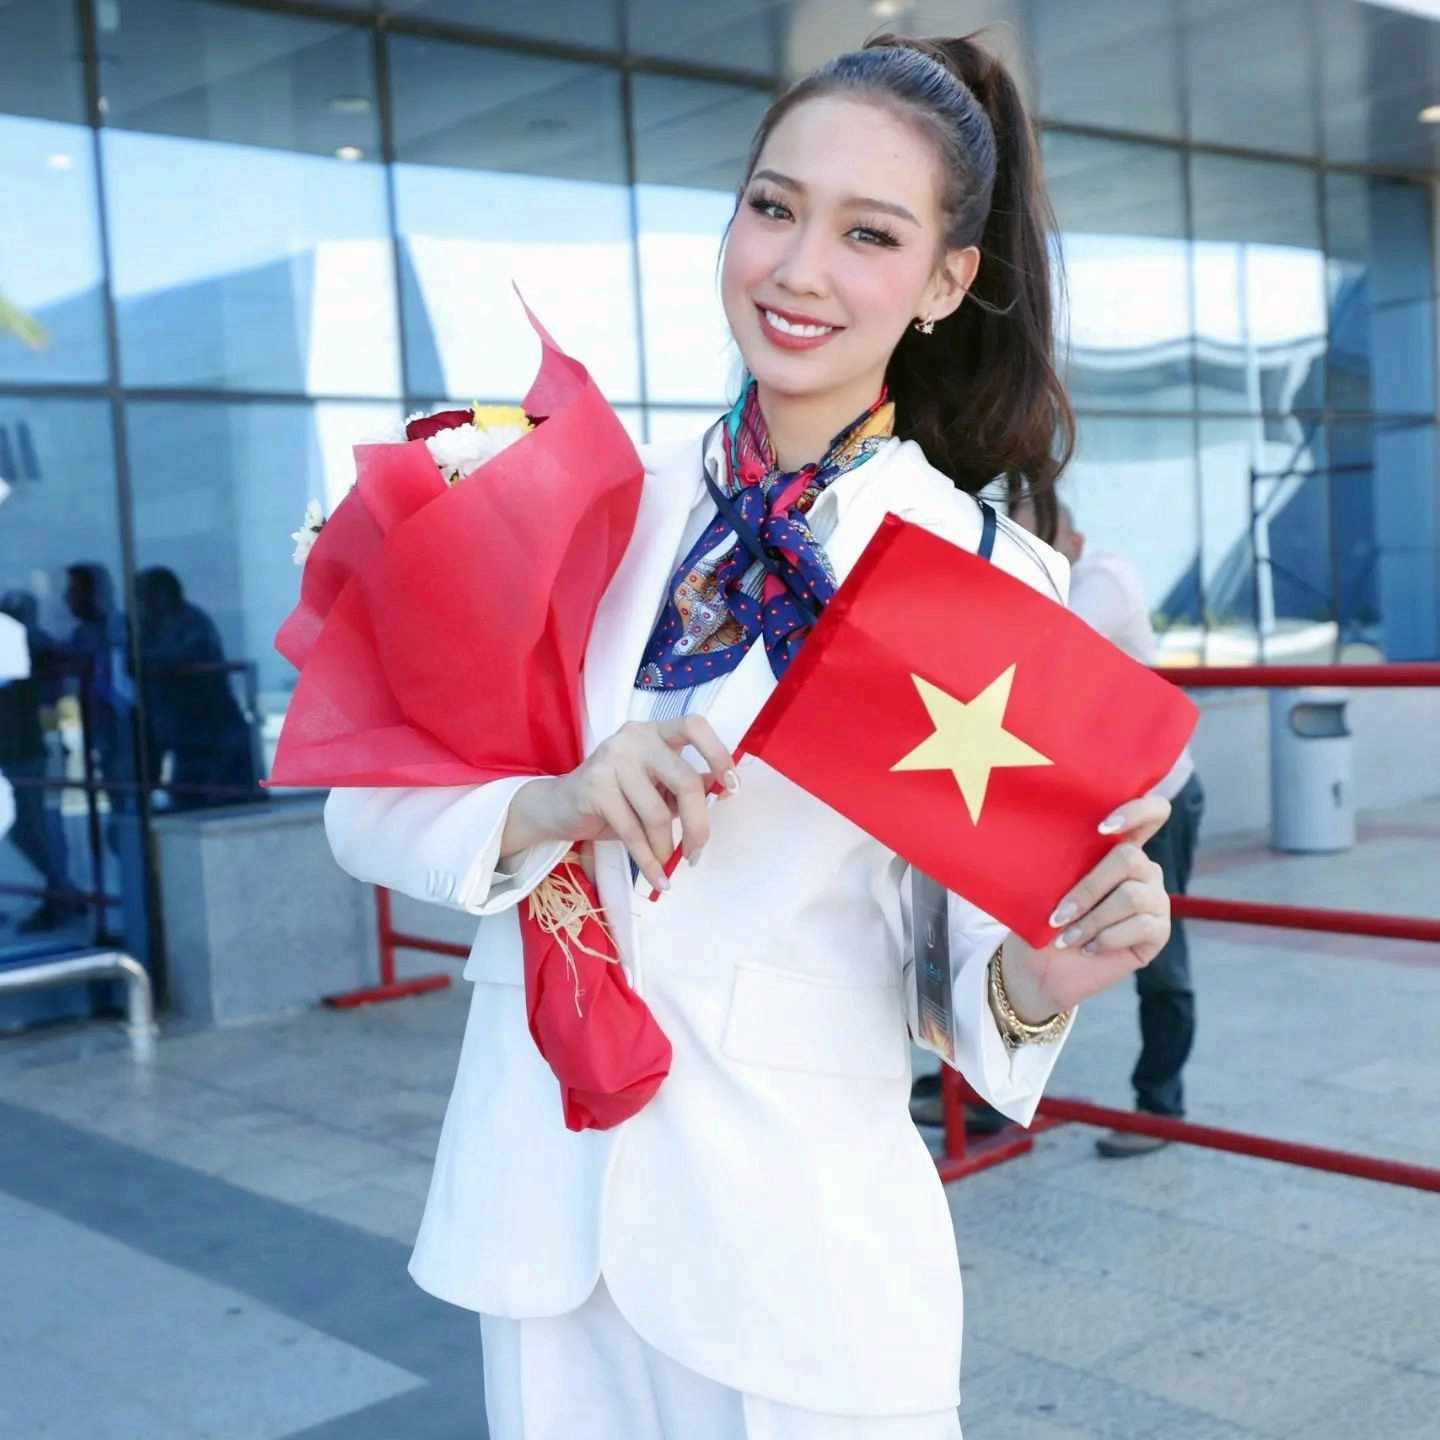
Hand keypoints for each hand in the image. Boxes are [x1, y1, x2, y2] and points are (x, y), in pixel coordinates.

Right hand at [502, 716, 737, 892]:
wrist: (559, 807)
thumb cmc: (616, 797)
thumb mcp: (654, 789)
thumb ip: (684, 786)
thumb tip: (722, 790)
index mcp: (655, 732)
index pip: (694, 726)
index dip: (717, 753)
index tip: (731, 787)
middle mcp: (635, 738)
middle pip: (685, 781)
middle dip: (697, 825)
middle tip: (696, 852)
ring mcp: (612, 759)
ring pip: (657, 813)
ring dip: (665, 848)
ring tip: (666, 864)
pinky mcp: (595, 787)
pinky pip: (632, 831)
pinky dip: (648, 861)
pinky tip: (657, 878)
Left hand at [1000, 793, 1172, 1019]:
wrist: (1041, 967)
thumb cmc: (1040, 918)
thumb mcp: (1045, 884)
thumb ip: (1062, 859)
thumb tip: (1052, 838)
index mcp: (1118, 846)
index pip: (1151, 812)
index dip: (1137, 811)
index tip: (1102, 827)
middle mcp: (1143, 868)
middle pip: (1130, 858)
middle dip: (1088, 889)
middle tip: (1058, 915)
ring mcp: (1155, 899)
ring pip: (1132, 896)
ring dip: (1092, 920)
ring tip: (1067, 937)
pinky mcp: (1159, 931)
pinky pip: (1141, 926)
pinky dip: (1106, 938)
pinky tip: (1087, 948)